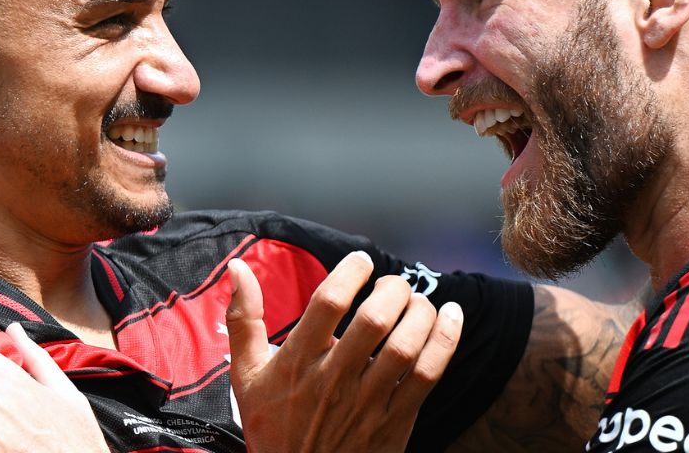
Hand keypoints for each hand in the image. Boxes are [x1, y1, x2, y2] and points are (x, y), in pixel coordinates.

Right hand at [224, 251, 462, 452]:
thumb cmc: (273, 427)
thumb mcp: (246, 376)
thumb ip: (244, 320)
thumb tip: (237, 269)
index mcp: (298, 362)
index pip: (328, 302)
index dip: (351, 272)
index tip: (362, 262)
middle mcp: (334, 380)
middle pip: (374, 320)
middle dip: (392, 289)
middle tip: (393, 285)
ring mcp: (367, 403)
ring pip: (405, 346)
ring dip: (420, 313)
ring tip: (418, 301)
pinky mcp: (395, 421)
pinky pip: (427, 375)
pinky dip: (445, 341)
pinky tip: (451, 316)